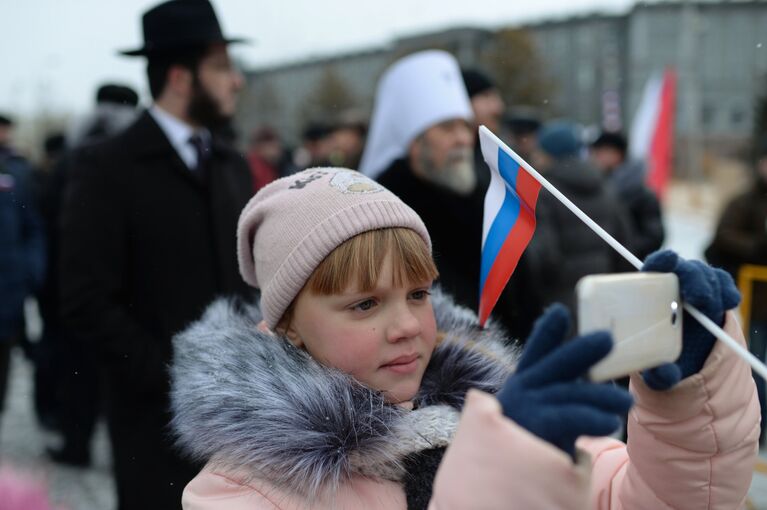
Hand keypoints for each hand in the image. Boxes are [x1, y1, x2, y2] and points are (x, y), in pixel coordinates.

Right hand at [497, 304, 633, 456]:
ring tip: (627, 401)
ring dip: (602, 395)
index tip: (560, 312)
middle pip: (556, 364)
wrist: (510, 479)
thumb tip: (590, 364)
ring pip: (571, 393)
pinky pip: (570, 417)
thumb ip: (561, 387)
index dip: (548, 331)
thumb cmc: (531, 442)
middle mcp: (523, 391)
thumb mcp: (542, 409)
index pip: (537, 352)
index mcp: (524, 382)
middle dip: (581, 350)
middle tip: (606, 338)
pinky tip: (610, 422)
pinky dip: (592, 418)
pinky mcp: (537, 429)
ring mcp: (528, 408)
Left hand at [641, 250, 740, 389]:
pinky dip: (727, 289)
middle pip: (683, 270)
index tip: (669, 260)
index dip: (660, 261)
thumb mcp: (656, 374)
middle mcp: (672, 290)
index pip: (653, 270)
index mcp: (650, 299)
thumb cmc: (661, 365)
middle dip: (692, 278)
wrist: (685, 367)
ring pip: (704, 275)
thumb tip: (664, 375)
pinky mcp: (714, 298)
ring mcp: (694, 292)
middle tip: (699, 298)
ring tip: (710, 303)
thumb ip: (659, 375)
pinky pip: (722, 284)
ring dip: (710, 284)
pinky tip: (730, 300)